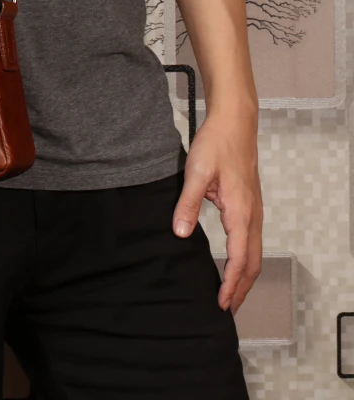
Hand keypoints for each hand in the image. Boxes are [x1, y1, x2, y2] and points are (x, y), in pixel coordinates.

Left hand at [171, 110, 262, 314]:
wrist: (234, 124)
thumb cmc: (216, 144)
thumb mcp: (196, 172)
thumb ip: (187, 203)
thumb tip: (180, 232)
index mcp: (241, 211)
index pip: (239, 258)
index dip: (231, 283)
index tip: (222, 303)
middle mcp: (252, 215)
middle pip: (252, 262)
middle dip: (241, 288)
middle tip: (227, 309)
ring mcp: (254, 210)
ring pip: (254, 252)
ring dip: (244, 276)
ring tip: (231, 294)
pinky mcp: (249, 205)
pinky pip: (251, 240)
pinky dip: (245, 259)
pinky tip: (234, 262)